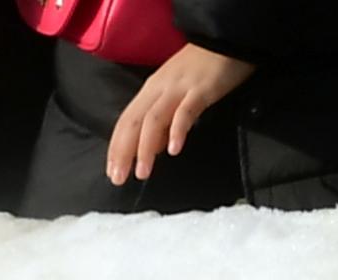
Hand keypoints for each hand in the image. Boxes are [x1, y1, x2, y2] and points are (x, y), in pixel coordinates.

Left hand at [108, 43, 254, 185]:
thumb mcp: (176, 94)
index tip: (112, 172)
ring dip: (146, 148)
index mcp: (150, 91)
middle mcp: (158, 89)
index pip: (127, 121)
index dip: (117, 147)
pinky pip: (185, 112)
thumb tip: (154, 147)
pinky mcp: (200, 91)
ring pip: (154, 120)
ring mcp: (178, 89)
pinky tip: (174, 152)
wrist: (225, 42)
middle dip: (123, 152)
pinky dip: (178, 131)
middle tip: (118, 179)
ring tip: (143, 173)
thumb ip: (164, 120)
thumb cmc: (202, 70)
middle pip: (134, 122)